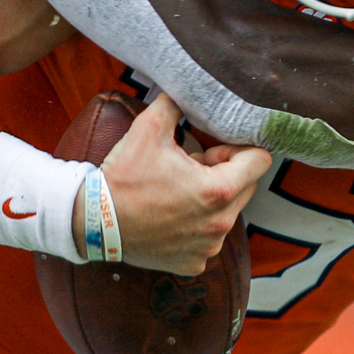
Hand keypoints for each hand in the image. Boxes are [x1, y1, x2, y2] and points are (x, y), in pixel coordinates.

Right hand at [72, 95, 271, 274]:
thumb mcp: (148, 128)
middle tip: (191, 168)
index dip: (238, 149)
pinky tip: (169, 217)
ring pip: (228, 214)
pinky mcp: (194, 264)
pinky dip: (196, 227)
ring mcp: (208, 247)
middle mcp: (220, 224)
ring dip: (211, 200)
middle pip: (247, 188)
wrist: (94, 222)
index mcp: (218, 191)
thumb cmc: (123, 176)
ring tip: (177, 192)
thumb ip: (175, 103)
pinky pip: (208, 239)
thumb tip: (189, 89)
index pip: (260, 162)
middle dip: (225, 174)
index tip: (212, 151)